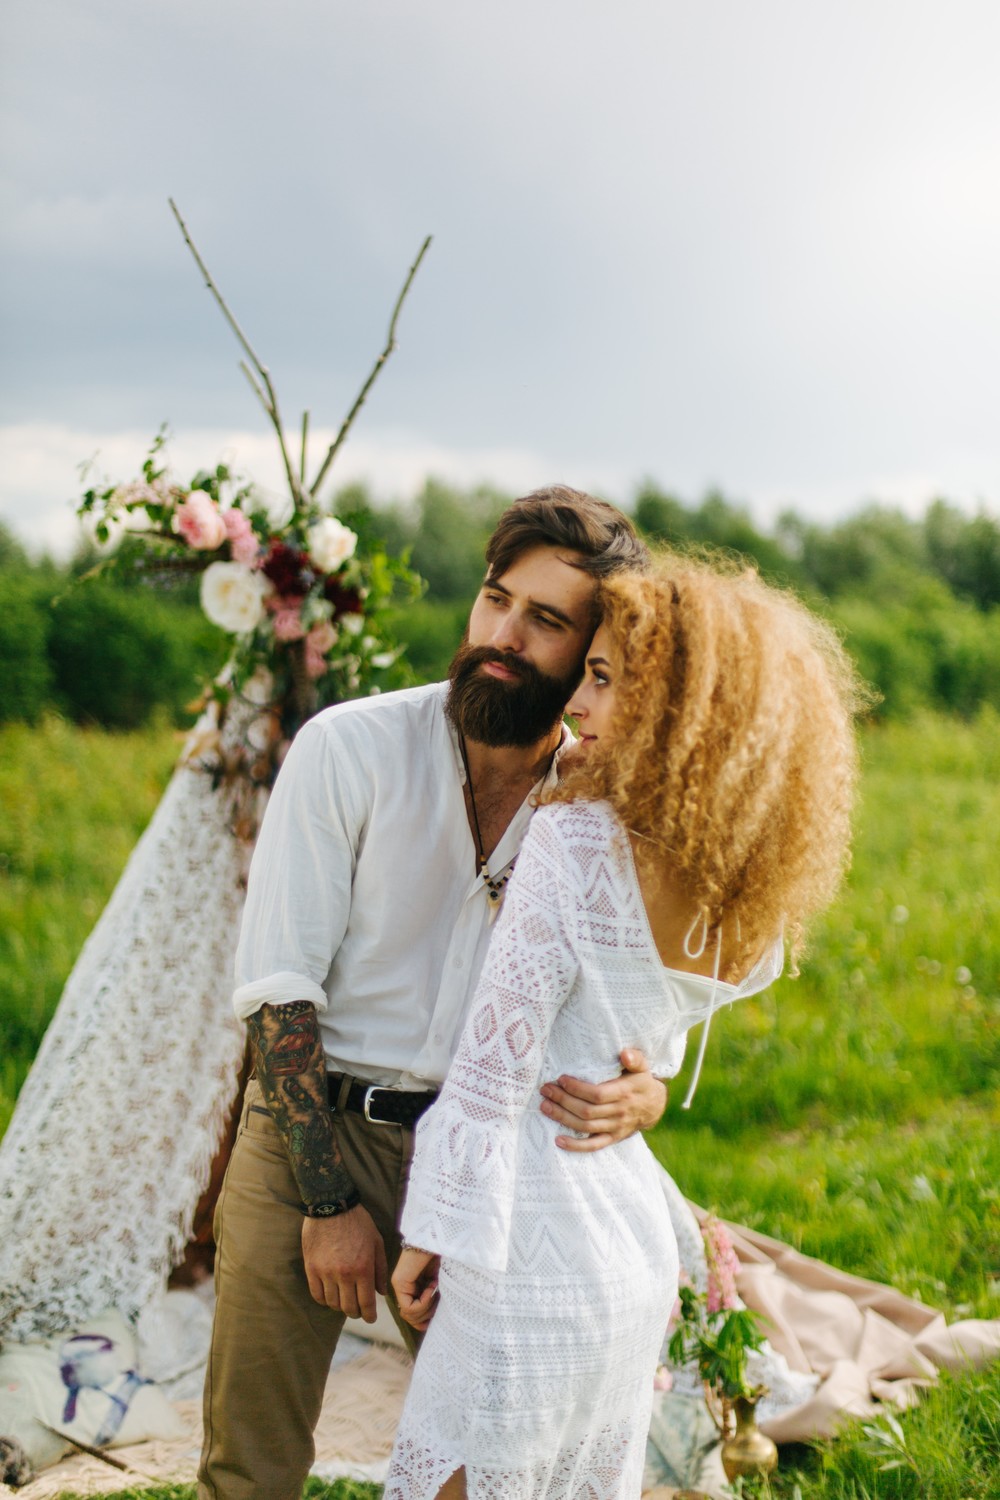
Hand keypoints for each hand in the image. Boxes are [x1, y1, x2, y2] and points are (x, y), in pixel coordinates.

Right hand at [302, 1205, 387, 1320]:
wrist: (332, 1205)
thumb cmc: (358, 1222)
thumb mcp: (376, 1242)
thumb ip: (380, 1269)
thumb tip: (381, 1292)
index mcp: (363, 1268)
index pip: (366, 1303)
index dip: (369, 1315)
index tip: (370, 1318)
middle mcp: (344, 1274)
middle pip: (348, 1307)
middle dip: (355, 1312)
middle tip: (358, 1310)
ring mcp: (325, 1272)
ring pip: (332, 1303)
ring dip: (339, 1306)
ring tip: (344, 1300)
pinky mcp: (311, 1268)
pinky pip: (316, 1294)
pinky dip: (323, 1299)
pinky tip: (329, 1295)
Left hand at [391, 1247, 440, 1330]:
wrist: (439, 1237)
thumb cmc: (444, 1256)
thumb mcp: (441, 1283)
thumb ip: (435, 1299)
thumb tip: (429, 1323)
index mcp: (414, 1287)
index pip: (412, 1316)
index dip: (424, 1322)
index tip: (436, 1318)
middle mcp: (404, 1287)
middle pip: (410, 1318)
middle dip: (427, 1315)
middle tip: (439, 1301)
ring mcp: (400, 1284)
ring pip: (409, 1315)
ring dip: (427, 1308)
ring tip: (436, 1291)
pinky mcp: (399, 1282)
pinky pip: (409, 1307)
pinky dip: (424, 1302)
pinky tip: (432, 1286)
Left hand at [539, 1047, 667, 1151]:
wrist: (654, 1106)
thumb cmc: (641, 1081)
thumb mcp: (643, 1067)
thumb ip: (635, 1058)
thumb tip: (625, 1054)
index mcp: (624, 1093)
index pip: (597, 1094)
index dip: (577, 1089)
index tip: (561, 1079)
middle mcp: (619, 1112)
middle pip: (586, 1111)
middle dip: (563, 1100)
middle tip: (546, 1090)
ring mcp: (615, 1128)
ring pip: (585, 1126)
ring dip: (563, 1118)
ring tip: (545, 1107)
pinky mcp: (612, 1138)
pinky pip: (593, 1145)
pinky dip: (575, 1146)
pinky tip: (558, 1140)